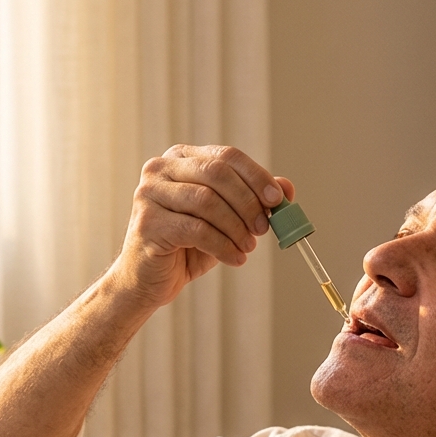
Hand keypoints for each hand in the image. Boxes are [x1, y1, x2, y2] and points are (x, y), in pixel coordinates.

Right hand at [109, 144, 294, 312]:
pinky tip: (235, 259)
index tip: (277, 200)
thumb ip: (252, 202)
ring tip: (248, 248)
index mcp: (181, 159)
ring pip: (207, 201)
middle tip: (264, 229)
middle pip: (217, 174)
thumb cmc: (187, 247)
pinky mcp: (148, 222)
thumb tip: (287, 188)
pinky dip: (222, 246)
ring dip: (236, 227)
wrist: (148, 280)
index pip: (226, 156)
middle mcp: (161, 169)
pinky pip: (196, 229)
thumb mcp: (226, 222)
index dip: (256, 177)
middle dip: (248, 203)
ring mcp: (150, 193)